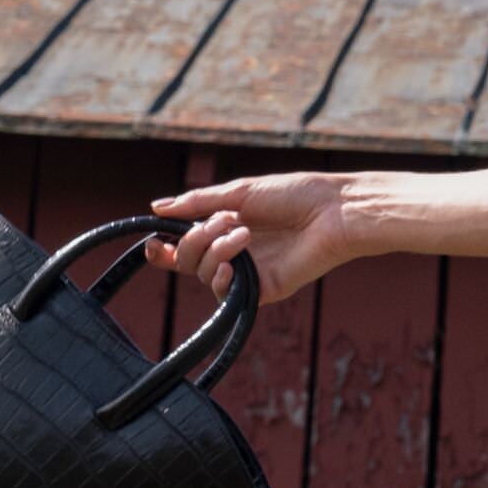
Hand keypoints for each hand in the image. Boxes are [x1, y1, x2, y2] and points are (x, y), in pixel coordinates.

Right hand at [146, 171, 354, 305]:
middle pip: (187, 260)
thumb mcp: (240, 192)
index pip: (183, 245)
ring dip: (215, 251)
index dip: (163, 249)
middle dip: (194, 241)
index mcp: (226, 226)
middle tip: (223, 223)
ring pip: (205, 274)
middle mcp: (233, 251)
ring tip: (244, 234)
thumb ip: (198, 202)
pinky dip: (221, 279)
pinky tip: (232, 265)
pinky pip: (226, 295)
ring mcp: (248, 271)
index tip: (153, 242)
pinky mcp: (263, 289)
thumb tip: (156, 207)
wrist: (334, 211)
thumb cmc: (295, 195)